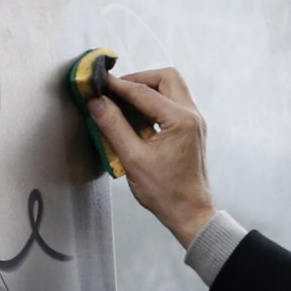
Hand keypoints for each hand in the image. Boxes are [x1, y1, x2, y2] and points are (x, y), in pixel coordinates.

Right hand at [87, 66, 216, 247]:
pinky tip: (136, 116)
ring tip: (123, 102)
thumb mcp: (133, 159)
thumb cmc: (165, 192)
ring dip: (147, 90)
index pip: (144, 92)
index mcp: (180, 120)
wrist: (190, 213)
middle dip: (139, 79)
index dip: (118, 86)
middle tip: (116, 91)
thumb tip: (96, 102)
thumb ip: (113, 126)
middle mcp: (192, 115)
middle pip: (166, 77)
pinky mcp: (191, 129)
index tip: (99, 83)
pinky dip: (154, 102)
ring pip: (172, 88)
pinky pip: (173, 103)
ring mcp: (194, 122)